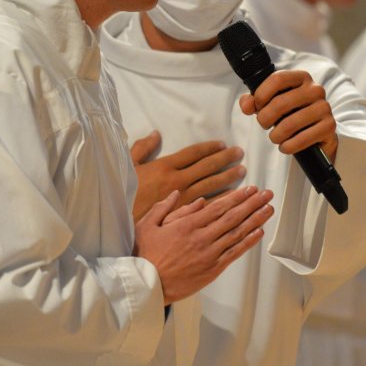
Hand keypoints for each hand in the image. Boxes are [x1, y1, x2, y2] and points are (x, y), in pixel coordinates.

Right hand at [129, 132, 244, 221]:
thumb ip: (142, 150)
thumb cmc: (124, 202)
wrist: (122, 231)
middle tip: (240, 153)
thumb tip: (155, 135)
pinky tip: (238, 200)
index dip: (209, 148)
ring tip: (243, 171)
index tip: (222, 144)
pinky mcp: (191, 221)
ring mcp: (186, 202)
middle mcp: (179, 183)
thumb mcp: (129, 170)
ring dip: (230, 179)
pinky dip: (227, 203)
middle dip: (226, 159)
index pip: (193, 154)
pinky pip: (213, 210)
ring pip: (214, 188)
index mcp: (165, 169)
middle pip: (208, 168)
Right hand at [134, 186, 273, 303]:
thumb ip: (163, 207)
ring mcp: (209, 254)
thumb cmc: (144, 255)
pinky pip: (234, 253)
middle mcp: (201, 237)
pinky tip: (259, 232)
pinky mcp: (212, 269)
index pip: (218, 207)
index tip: (249, 189)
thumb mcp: (147, 225)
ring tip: (268, 208)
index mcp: (187, 225)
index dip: (236, 197)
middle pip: (232, 217)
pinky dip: (248, 242)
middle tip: (266, 194)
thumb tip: (178, 193)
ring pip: (237, 233)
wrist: (147, 286)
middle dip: (251, 204)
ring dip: (255, 219)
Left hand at [239, 70, 337, 161]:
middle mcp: (315, 89)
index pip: (277, 79)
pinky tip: (285, 146)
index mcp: (301, 78)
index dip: (261, 94)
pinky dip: (288, 146)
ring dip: (276, 135)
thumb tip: (246, 105)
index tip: (256, 106)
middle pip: (280, 103)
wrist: (316, 135)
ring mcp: (324, 107)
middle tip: (264, 124)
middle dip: (265, 118)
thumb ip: (254, 101)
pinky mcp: (329, 126)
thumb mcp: (270, 104)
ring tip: (275, 137)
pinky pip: (302, 139)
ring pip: (290, 123)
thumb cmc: (291, 114)